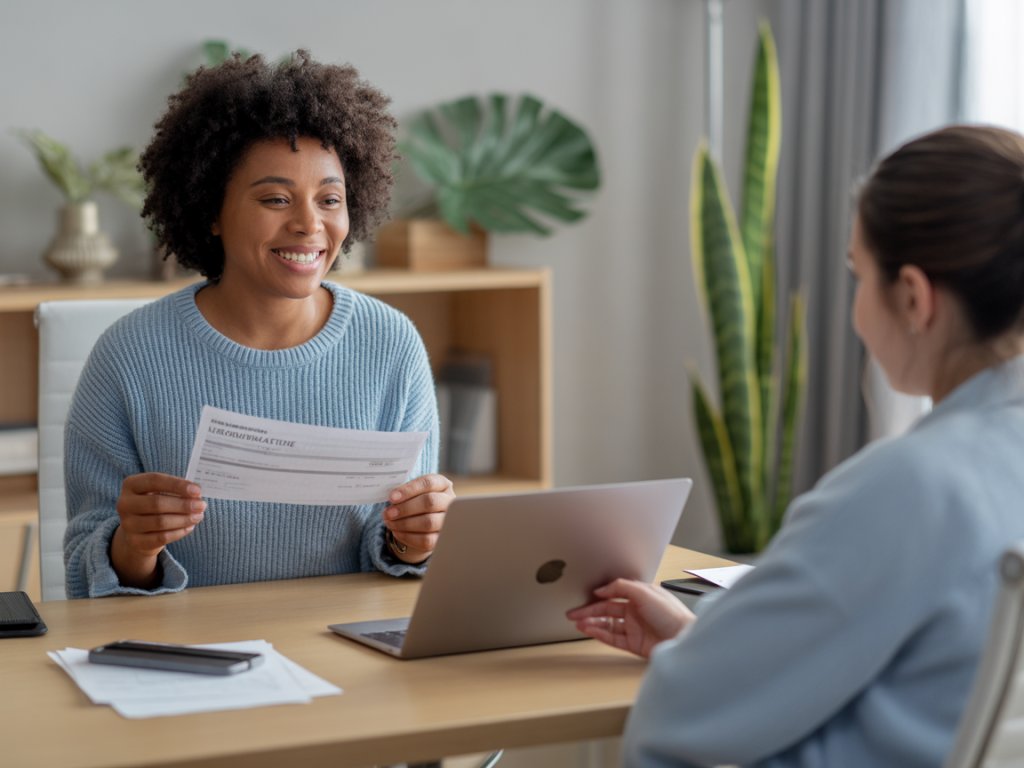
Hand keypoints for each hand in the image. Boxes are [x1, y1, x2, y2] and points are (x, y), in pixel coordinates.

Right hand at [110, 473, 204, 588]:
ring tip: (198, 516)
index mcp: (131, 485)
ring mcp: (128, 524)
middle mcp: (125, 503)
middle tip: (201, 505)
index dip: (177, 485)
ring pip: (161, 522)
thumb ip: (176, 490)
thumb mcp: (161, 492)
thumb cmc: (155, 504)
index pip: (155, 480)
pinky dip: (179, 532)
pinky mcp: (135, 541)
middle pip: (157, 503)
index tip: (197, 490)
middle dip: (183, 504)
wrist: (139, 530)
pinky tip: (189, 527)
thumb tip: (197, 496)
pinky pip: (162, 537)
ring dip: (184, 519)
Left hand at [383, 474, 454, 563]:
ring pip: (429, 522)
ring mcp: (449, 521)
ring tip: (390, 522)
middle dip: (405, 508)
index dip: (409, 490)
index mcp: (442, 485)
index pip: (428, 483)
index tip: (392, 497)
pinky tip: (396, 532)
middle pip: (430, 502)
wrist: (421, 525)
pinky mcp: (443, 539)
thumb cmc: (415, 503)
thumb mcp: (412, 493)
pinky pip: (426, 540)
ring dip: (404, 523)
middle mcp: (450, 501)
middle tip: (388, 513)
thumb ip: (404, 492)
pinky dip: (407, 536)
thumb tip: (392, 497)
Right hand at [566, 578, 695, 658]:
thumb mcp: (645, 592)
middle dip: (588, 610)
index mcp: (639, 596)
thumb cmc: (672, 614)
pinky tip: (589, 630)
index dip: (599, 595)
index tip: (586, 595)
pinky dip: (599, 634)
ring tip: (577, 623)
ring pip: (607, 624)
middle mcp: (635, 611)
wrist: (683, 638)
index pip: (613, 594)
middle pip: (606, 610)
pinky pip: (612, 638)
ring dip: (591, 622)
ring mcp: (634, 628)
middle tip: (572, 613)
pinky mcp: (633, 644)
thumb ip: (621, 587)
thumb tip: (602, 589)